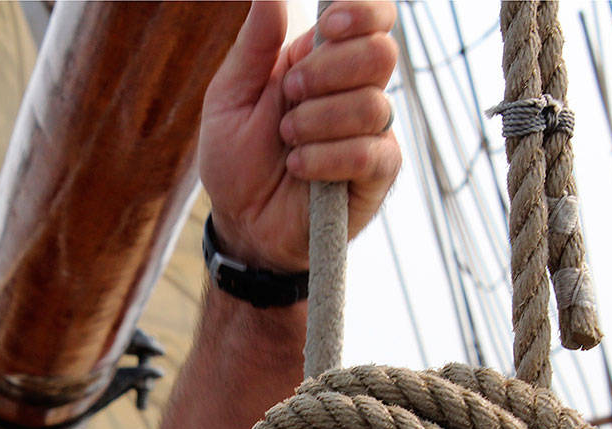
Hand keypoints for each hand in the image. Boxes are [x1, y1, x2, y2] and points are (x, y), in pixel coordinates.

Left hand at [199, 1, 400, 271]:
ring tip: (286, 142)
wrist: (241, 224)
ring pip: (372, 104)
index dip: (361, 12)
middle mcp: (355, 91)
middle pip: (381, 52)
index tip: (327, 28)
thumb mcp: (230, 97)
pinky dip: (326, 158)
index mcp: (323, 61)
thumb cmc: (236, 160)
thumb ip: (255, 45)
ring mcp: (370, 133)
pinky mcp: (376, 174)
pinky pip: (368, 153)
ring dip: (317, 122)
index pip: (372, 18)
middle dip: (327, 71)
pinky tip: (299, 167)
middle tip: (289, 95)